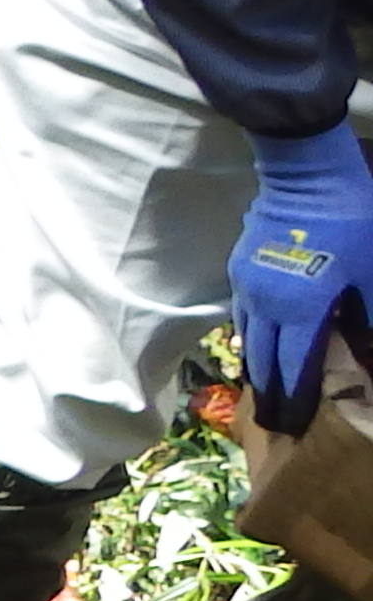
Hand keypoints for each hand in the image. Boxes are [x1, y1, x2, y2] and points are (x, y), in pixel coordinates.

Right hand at [231, 127, 372, 431]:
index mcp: (299, 312)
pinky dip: (250, 335)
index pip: (294, 368)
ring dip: (255, 365)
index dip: (295, 399)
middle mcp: (266, 306)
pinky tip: (258, 338)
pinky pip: (243, 313)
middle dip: (269, 391)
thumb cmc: (350, 222)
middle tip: (274, 418)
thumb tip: (371, 358)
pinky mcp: (241, 267)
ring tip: (262, 386)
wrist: (305, 174)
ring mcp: (248, 286)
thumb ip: (369, 319)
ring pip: (247, 337)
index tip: (294, 426)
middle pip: (262, 359)